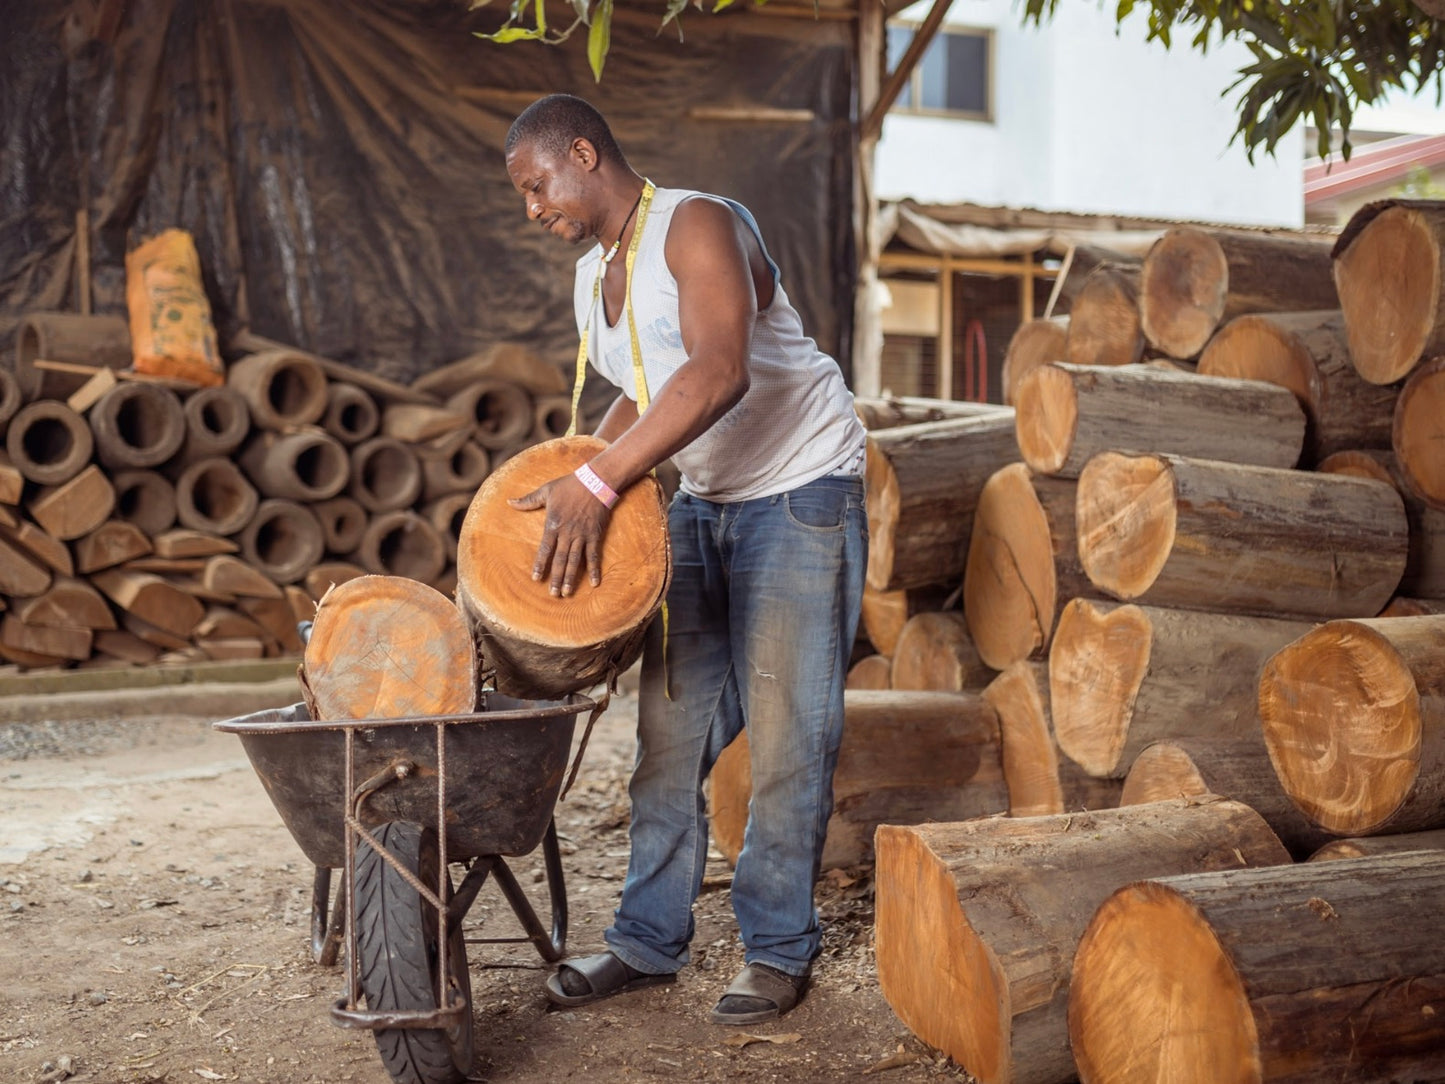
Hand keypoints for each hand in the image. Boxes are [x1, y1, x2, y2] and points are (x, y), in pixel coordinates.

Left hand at [507, 472, 610, 596]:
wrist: (595, 481)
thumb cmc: (569, 485)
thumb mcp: (546, 490)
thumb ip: (528, 500)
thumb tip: (509, 502)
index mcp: (553, 524)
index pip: (545, 549)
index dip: (540, 564)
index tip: (536, 578)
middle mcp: (567, 533)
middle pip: (560, 559)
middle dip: (556, 578)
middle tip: (553, 594)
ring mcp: (582, 535)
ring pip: (575, 561)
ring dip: (571, 578)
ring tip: (567, 593)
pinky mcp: (595, 535)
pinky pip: (594, 555)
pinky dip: (594, 570)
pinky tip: (594, 583)